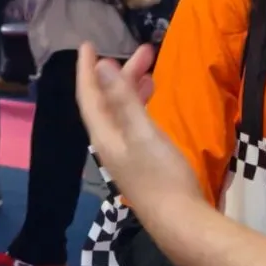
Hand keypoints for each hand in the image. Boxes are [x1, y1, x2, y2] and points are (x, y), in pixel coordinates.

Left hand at [76, 43, 197, 221]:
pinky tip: (153, 103)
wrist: (179, 221)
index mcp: (104, 135)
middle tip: (144, 51)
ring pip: (122, 112)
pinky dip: (141, 106)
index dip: (87, 70)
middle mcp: (110, 144)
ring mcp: (125, 155)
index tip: (88, 45)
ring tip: (151, 70)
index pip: (88, 96)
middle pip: (108, 101)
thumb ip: (122, 99)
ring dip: (132, 88)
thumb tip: (102, 66)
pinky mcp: (141, 162)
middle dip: (120, 74)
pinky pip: (134, 123)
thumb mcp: (142, 132)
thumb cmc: (161, 175)